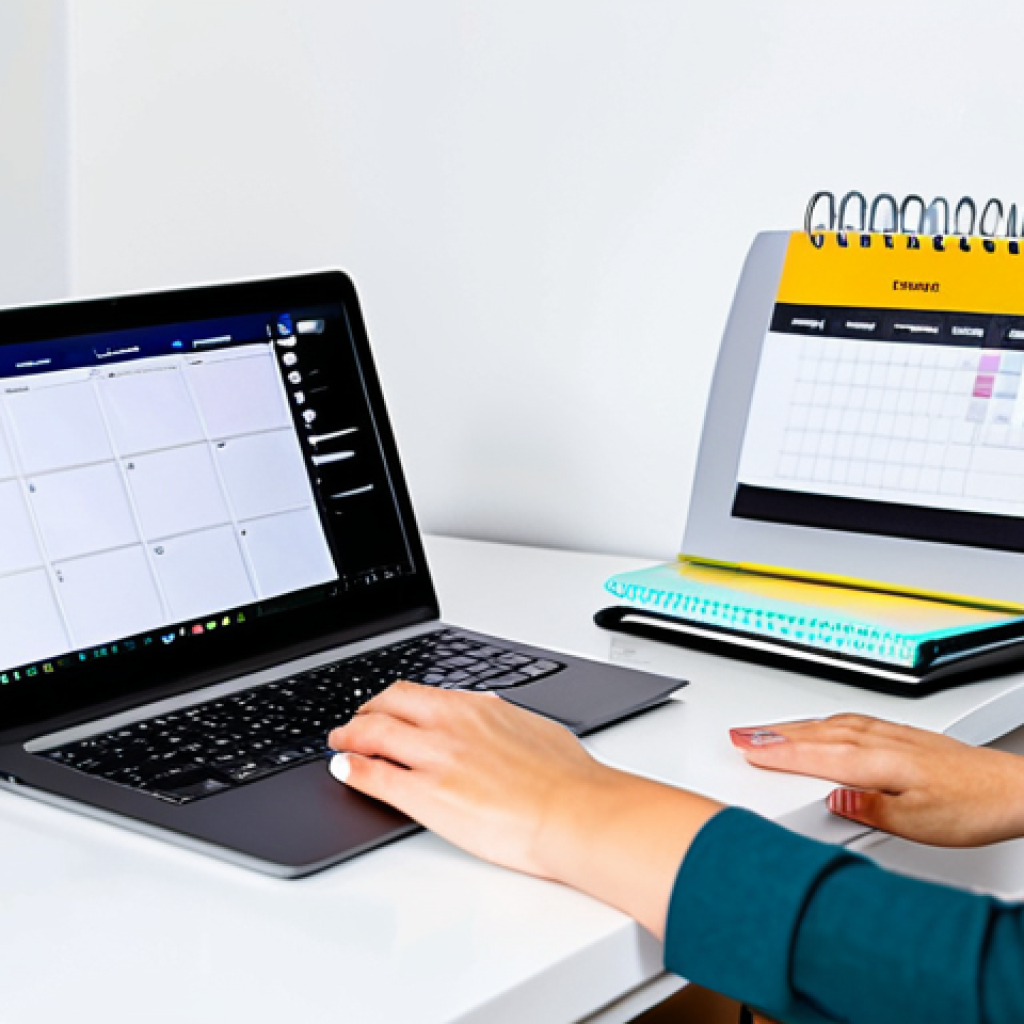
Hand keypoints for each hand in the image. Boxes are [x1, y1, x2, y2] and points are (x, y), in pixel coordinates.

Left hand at [328, 681, 721, 936]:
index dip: (392, 700)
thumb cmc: (568, 778)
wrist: (573, 812)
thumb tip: (496, 714)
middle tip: (353, 723)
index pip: (418, 694)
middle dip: (363, 713)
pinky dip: (351, 770)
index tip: (384, 707)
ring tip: (339, 743)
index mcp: (477, 707)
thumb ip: (505, 720)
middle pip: (386, 705)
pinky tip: (342, 770)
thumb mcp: (535, 729)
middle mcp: (450, 725)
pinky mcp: (424, 795)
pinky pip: (373, 776)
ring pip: (372, 735)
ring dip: (348, 737)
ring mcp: (434, 758)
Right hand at [730, 714, 1023, 845]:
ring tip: (763, 730)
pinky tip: (818, 725)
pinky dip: (821, 721)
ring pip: (828, 723)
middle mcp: (880, 741)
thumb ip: (872, 807)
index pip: (814, 755)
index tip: (745, 750)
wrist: (1012, 790)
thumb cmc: (972, 807)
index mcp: (877, 762)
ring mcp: (890, 734)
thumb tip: (833, 796)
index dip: (776, 753)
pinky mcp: (901, 734)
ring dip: (792, 725)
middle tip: (738, 734)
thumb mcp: (920, 822)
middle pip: (814, 733)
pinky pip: (847, 720)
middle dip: (771, 733)